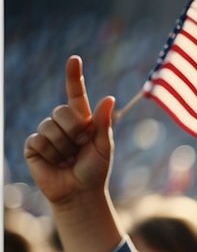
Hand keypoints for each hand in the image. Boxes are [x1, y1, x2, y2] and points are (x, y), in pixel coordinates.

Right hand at [23, 55, 115, 205]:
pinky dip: (51, 153)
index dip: (73, 77)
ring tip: (68, 158)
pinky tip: (55, 162)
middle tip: (80, 147)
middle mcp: (62, 123)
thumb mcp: (104, 147)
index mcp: (82, 120)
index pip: (75, 94)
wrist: (80, 193)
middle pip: (62, 111)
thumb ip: (104, 123)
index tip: (74, 59)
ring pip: (50, 127)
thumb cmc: (95, 170)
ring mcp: (46, 133)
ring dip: (64, 146)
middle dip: (75, 131)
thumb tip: (109, 98)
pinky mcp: (33, 146)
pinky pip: (39, 140)